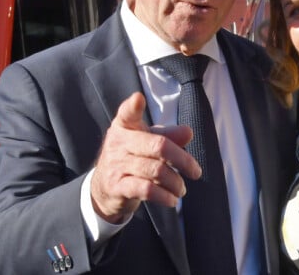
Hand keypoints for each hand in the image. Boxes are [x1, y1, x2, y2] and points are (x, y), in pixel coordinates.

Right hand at [90, 92, 201, 223]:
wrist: (103, 188)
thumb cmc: (131, 157)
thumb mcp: (147, 142)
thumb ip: (168, 136)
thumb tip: (188, 132)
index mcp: (125, 126)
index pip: (127, 113)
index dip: (132, 106)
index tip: (138, 98)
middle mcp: (118, 142)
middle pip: (158, 146)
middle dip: (182, 160)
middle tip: (196, 172)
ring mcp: (116, 165)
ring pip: (155, 170)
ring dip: (175, 182)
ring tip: (182, 188)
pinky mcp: (116, 186)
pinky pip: (145, 190)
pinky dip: (164, 196)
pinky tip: (172, 199)